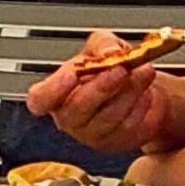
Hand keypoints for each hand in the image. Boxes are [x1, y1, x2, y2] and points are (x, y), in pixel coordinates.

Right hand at [24, 31, 171, 152]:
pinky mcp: (115, 141)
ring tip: (143, 72)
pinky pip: (128, 125)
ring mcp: (92, 133)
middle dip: (102, 86)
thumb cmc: (112, 68)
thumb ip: (103, 44)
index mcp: (56, 93)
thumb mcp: (104, 46)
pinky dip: (140, 104)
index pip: (40, 100)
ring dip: (129, 92)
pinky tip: (144, 92)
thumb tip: (108, 52)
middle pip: (78, 108)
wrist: (141, 86)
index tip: (71, 74)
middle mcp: (70, 117)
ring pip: (107, 117)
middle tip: (121, 68)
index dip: (53, 89)